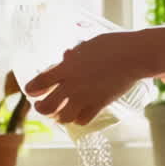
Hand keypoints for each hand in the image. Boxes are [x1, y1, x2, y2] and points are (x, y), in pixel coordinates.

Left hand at [24, 33, 143, 126]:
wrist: (133, 56)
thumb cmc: (111, 45)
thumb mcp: (86, 46)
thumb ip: (73, 56)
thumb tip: (65, 59)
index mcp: (66, 68)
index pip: (39, 83)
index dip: (31, 89)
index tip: (31, 91)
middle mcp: (73, 85)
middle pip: (47, 107)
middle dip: (41, 108)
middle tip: (42, 105)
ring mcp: (86, 97)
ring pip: (63, 118)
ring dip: (59, 116)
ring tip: (59, 112)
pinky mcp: (100, 104)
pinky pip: (83, 120)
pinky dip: (77, 119)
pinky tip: (78, 113)